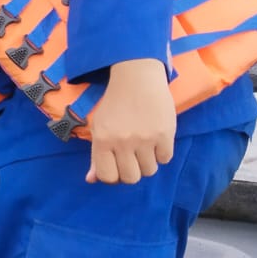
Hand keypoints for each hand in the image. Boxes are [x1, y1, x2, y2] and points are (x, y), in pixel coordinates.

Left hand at [86, 58, 175, 183]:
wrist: (137, 77)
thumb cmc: (115, 104)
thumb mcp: (99, 128)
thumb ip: (96, 156)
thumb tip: (91, 180)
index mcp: (102, 140)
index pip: (107, 176)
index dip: (113, 176)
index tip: (117, 167)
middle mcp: (122, 141)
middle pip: (131, 178)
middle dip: (132, 172)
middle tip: (132, 158)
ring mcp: (145, 138)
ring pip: (149, 171)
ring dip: (147, 163)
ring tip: (144, 148)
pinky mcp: (165, 133)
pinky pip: (165, 159)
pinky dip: (161, 154)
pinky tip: (156, 140)